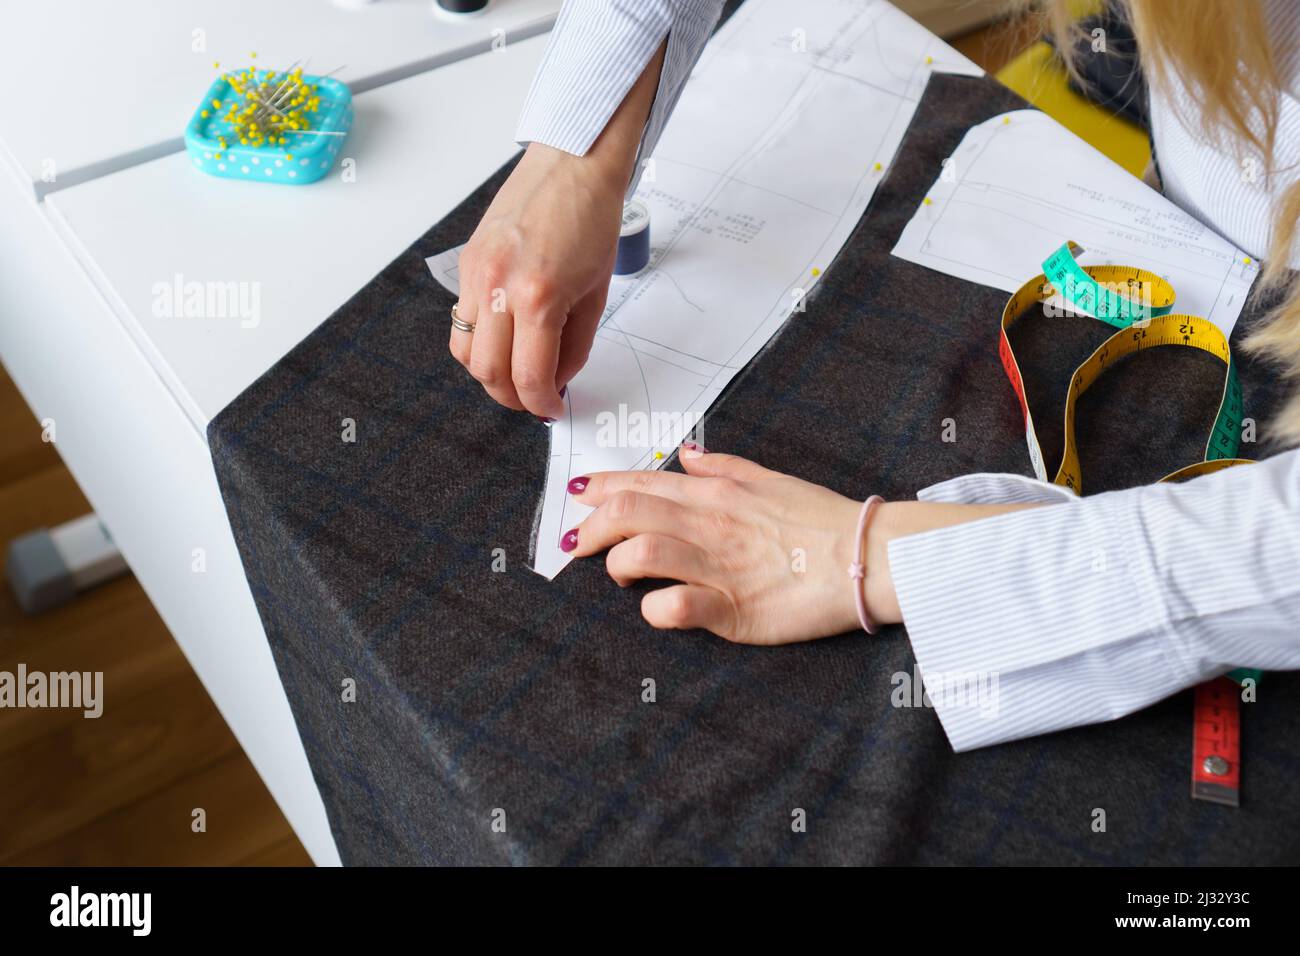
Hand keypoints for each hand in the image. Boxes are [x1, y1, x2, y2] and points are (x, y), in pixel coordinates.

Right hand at [450, 40, 667, 418]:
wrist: (572, 164)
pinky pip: (460, 320)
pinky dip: (478, 341)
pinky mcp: (466, 263)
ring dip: (489, 373)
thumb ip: (574, 345)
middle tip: (534, 397)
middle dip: (512, 396)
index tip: (552, 409)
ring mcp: (476, 274)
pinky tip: (503, 338)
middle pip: (488, 373)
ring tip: (517, 371)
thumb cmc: (591, 218)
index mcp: (539, 297)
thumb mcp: (595, 294)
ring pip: (465, 352)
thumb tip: (556, 381)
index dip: (541, 404)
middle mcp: (498, 287)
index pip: (529, 377)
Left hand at [564, 444, 1043, 642]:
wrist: (869, 555)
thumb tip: (687, 454)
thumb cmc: (819, 519)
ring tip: (623, 575)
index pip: (641, 483)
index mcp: (715, 492)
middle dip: (588, 530)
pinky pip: (676, 607)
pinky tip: (657, 608)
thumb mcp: (769, 479)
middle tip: (576, 545)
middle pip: (626, 514)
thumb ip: (724, 466)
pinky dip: (655, 608)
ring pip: (641, 553)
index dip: (599, 489)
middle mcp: (710, 524)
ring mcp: (719, 567)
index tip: (573, 497)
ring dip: (618, 565)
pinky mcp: (733, 610)